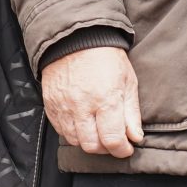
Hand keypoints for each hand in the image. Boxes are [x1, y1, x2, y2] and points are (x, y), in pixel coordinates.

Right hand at [41, 44, 141, 158]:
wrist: (76, 37)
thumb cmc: (106, 56)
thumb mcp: (128, 80)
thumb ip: (132, 113)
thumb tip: (135, 137)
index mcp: (105, 99)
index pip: (112, 140)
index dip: (122, 150)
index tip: (126, 148)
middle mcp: (82, 106)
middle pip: (92, 146)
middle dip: (105, 148)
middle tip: (112, 140)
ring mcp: (63, 106)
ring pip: (75, 140)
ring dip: (88, 140)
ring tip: (97, 129)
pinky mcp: (50, 104)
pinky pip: (60, 129)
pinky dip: (72, 131)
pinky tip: (82, 122)